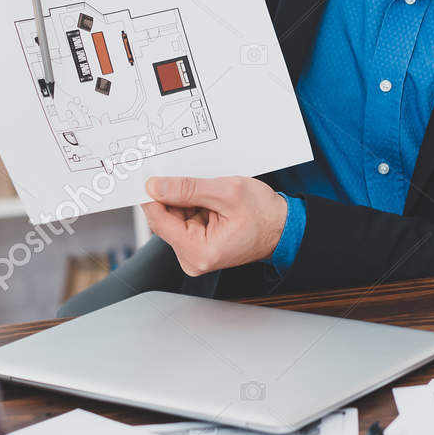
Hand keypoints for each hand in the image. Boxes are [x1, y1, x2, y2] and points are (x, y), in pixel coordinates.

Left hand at [143, 176, 289, 275]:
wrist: (283, 228)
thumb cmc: (264, 214)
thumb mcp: (226, 192)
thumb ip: (188, 189)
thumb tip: (156, 187)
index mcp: (199, 251)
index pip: (159, 220)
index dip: (152, 195)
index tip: (151, 175)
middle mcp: (193, 259)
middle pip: (165, 219)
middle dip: (175, 197)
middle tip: (195, 180)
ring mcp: (194, 255)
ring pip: (174, 218)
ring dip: (186, 201)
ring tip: (212, 195)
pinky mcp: (197, 247)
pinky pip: (183, 222)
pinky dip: (192, 207)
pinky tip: (210, 202)